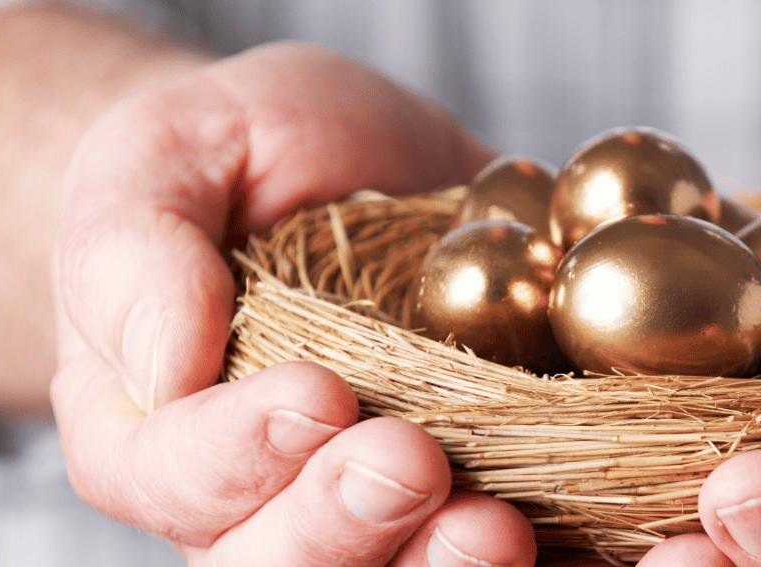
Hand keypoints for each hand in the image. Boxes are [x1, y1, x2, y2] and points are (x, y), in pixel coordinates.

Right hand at [51, 43, 536, 565]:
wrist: (344, 171)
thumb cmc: (233, 159)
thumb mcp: (161, 158)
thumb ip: (136, 251)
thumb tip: (163, 363)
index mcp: (157, 434)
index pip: (175, 476)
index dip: (239, 453)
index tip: (314, 393)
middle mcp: (259, 505)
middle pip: (281, 565)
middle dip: (344, 528)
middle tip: (410, 461)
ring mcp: (376, 516)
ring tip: (499, 529)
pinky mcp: (488, 497)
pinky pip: (532, 557)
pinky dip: (569, 560)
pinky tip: (624, 542)